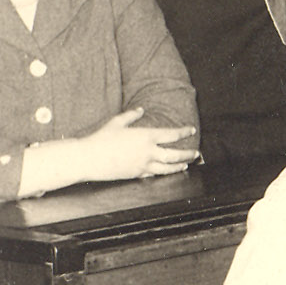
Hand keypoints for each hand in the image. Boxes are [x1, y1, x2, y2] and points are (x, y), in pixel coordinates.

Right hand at [84, 109, 198, 180]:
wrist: (88, 158)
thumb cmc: (101, 138)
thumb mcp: (117, 123)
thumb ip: (131, 116)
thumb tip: (140, 110)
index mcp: (145, 137)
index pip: (171, 134)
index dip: (183, 132)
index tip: (191, 130)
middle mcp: (148, 152)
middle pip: (174, 154)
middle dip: (188, 153)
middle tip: (196, 152)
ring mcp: (143, 165)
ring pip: (167, 168)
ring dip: (179, 166)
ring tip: (186, 164)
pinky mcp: (136, 175)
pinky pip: (154, 174)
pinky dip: (162, 173)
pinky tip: (166, 172)